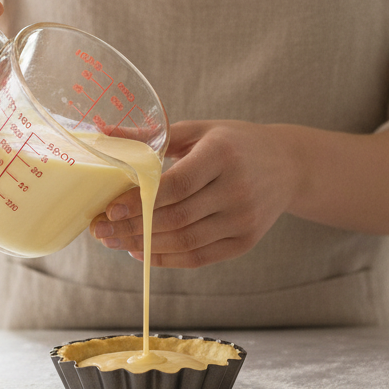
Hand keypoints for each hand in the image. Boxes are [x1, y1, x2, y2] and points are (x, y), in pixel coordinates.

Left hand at [90, 120, 299, 268]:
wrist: (288, 165)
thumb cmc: (235, 142)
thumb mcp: (199, 130)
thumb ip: (154, 136)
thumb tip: (104, 132)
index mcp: (222, 154)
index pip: (176, 185)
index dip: (139, 202)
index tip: (108, 209)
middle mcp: (236, 189)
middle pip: (176, 218)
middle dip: (132, 228)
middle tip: (99, 230)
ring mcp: (244, 219)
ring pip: (185, 242)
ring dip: (143, 246)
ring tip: (114, 242)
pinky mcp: (246, 241)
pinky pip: (199, 257)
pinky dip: (166, 259)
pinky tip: (141, 252)